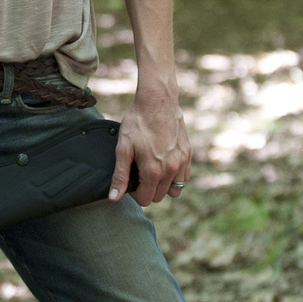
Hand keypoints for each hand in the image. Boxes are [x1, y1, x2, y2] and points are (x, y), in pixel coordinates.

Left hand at [112, 83, 189, 206]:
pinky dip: (175, 177)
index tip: (131, 181)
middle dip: (147, 190)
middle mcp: (170, 170)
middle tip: (139, 173)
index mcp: (153, 171)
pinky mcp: (188, 154)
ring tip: (153, 171)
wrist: (158, 102)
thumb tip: (114, 198)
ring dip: (163, 186)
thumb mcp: (123, 148)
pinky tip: (165, 165)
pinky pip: (184, 178)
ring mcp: (181, 162)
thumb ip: (120, 176)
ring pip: (174, 190)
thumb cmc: (138, 123)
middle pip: (159, 196)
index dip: (134, 194)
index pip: (145, 199)